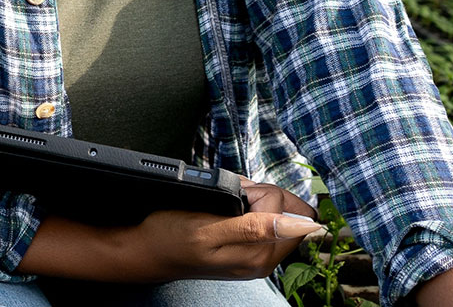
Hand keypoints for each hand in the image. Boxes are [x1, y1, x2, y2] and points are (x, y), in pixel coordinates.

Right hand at [17, 179, 323, 282]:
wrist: (150, 249)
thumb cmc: (174, 236)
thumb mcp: (210, 229)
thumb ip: (255, 228)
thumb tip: (301, 225)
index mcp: (261, 256)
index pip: (292, 212)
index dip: (268, 194)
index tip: (242, 195)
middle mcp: (264, 258)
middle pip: (284, 209)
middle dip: (258, 194)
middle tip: (227, 199)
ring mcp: (256, 253)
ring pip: (271, 208)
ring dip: (250, 196)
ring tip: (221, 203)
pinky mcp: (246, 246)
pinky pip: (259, 214)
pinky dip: (244, 203)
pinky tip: (224, 207)